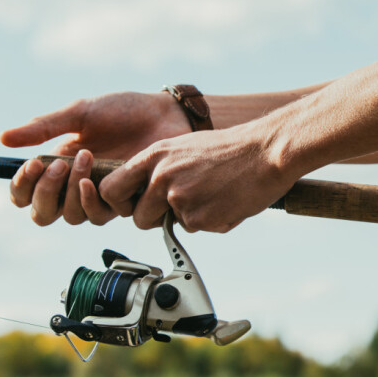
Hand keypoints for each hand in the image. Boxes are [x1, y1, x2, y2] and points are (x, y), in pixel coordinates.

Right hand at [2, 92, 190, 225]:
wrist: (165, 113)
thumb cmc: (124, 111)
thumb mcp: (80, 113)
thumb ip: (44, 127)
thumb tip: (3, 139)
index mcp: (59, 165)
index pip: (27, 194)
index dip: (22, 188)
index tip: (31, 166)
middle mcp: (77, 186)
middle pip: (45, 214)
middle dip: (46, 193)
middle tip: (57, 164)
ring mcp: (103, 195)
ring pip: (75, 217)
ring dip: (72, 192)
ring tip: (87, 158)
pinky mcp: (127, 201)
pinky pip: (104, 214)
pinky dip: (95, 198)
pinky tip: (100, 178)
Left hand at [99, 126, 295, 232]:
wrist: (266, 151)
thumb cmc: (232, 149)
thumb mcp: (185, 147)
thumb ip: (161, 169)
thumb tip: (149, 196)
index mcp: (154, 156)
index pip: (111, 189)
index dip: (123, 202)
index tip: (136, 204)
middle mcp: (161, 177)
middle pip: (139, 218)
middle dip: (157, 220)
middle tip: (183, 206)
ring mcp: (179, 199)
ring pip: (173, 225)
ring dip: (191, 218)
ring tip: (215, 195)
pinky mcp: (199, 218)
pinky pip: (198, 229)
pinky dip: (213, 221)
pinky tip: (228, 201)